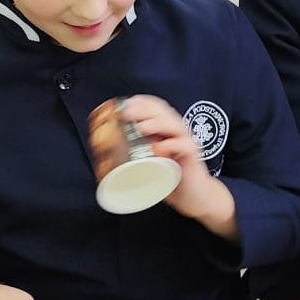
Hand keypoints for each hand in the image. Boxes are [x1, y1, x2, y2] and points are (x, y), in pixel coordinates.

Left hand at [116, 95, 238, 240]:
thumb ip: (134, 153)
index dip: (139, 103)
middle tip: (125, 113)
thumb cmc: (170, 178)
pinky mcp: (192, 156)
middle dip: (143, 109)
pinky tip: (159, 150)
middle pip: (162, 111)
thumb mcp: (149, 162)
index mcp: (166, 128)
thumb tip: (105, 153)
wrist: (194, 197)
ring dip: (156, 124)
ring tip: (140, 128)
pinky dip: (171, 145)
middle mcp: (177, 131)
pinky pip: (184, 146)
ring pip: (174, 125)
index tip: (120, 106)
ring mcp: (186, 142)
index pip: (155, 106)